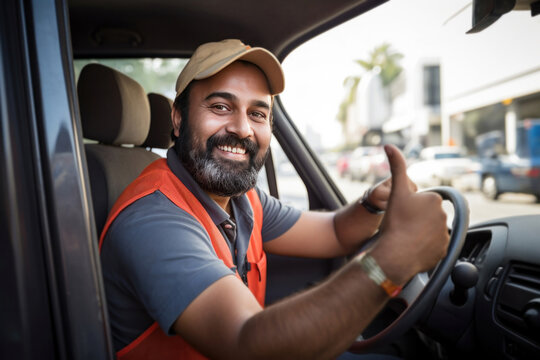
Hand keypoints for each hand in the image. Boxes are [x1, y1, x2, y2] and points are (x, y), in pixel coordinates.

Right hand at [370, 145, 449, 284]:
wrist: (396, 254)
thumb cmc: (395, 222)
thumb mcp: (395, 192)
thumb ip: (396, 166)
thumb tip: (390, 146)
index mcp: (434, 200)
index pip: (422, 201)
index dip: (410, 207)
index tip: (402, 214)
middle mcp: (443, 216)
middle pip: (426, 216)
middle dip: (416, 220)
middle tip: (402, 226)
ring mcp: (444, 235)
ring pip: (430, 231)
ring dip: (420, 233)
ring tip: (406, 238)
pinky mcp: (443, 251)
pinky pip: (433, 246)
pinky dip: (424, 247)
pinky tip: (412, 248)